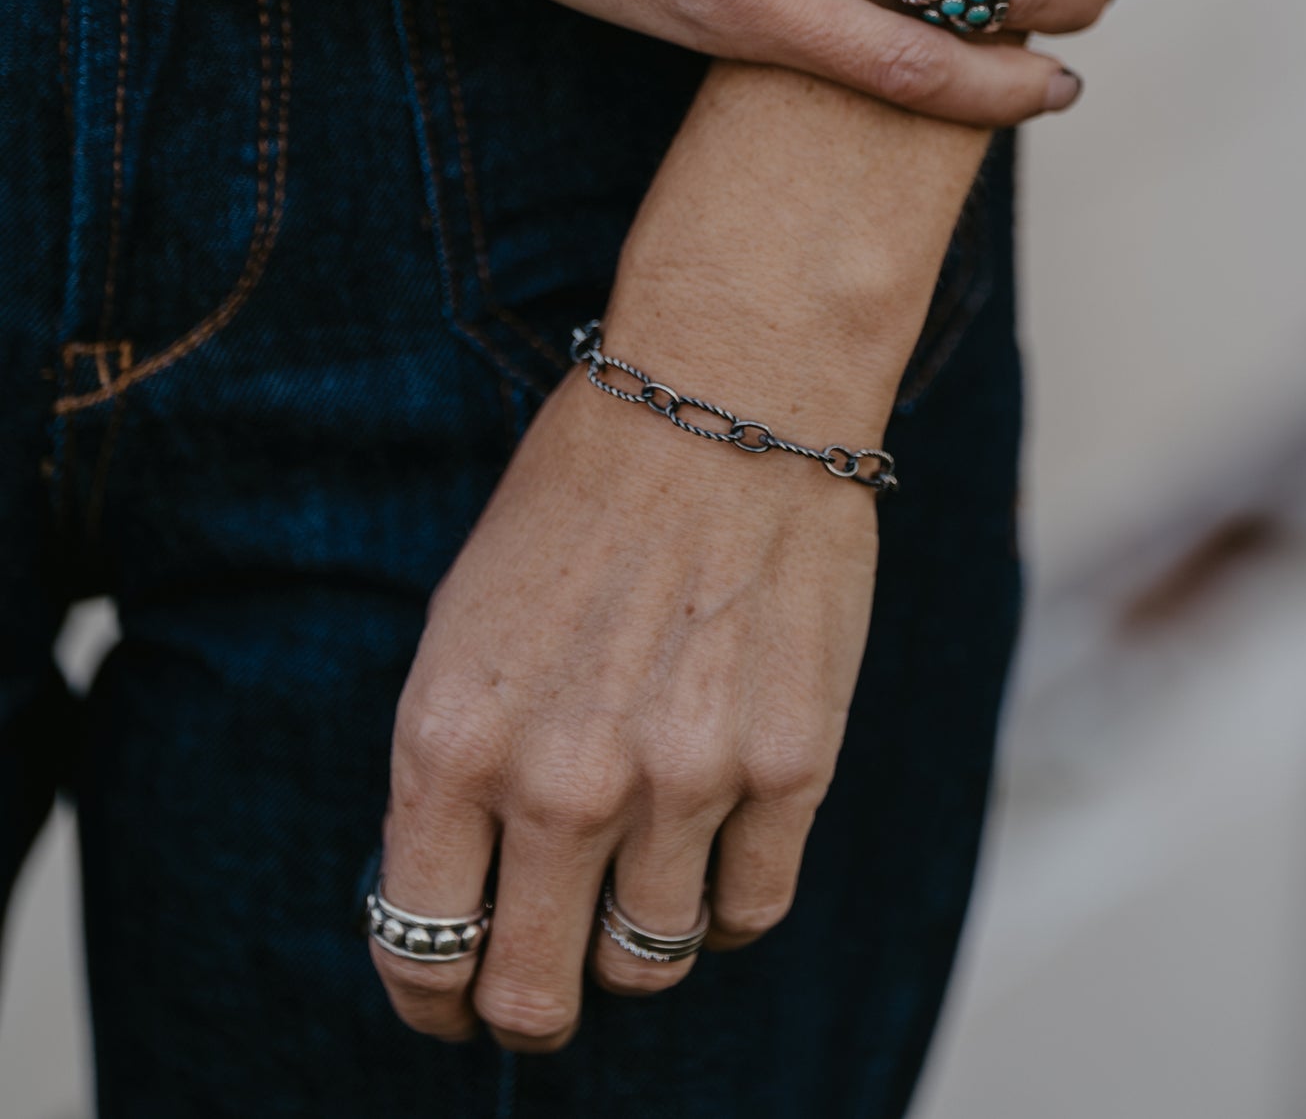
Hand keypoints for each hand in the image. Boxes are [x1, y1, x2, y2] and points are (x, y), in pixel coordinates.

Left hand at [371, 358, 879, 1049]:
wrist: (724, 398)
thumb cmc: (583, 490)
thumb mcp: (464, 618)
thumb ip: (456, 760)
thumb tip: (464, 881)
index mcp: (453, 738)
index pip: (421, 946)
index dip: (432, 995)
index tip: (451, 996)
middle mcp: (559, 781)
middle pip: (536, 996)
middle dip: (531, 1003)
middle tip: (544, 979)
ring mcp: (682, 782)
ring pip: (650, 960)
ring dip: (636, 937)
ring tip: (640, 872)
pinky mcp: (790, 768)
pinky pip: (751, 911)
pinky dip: (726, 900)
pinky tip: (715, 845)